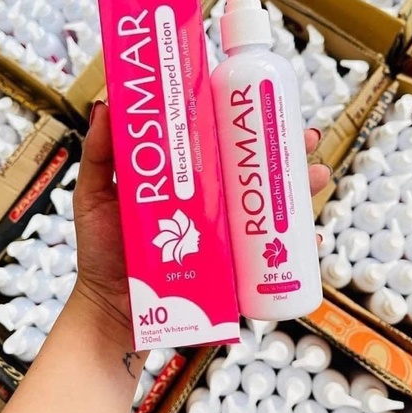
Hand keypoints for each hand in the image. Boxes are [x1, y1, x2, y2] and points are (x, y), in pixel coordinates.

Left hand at [72, 101, 331, 326]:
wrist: (111, 311)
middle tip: (305, 137)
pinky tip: (310, 234)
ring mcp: (227, 239)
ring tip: (316, 175)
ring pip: (270, 209)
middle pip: (255, 173)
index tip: (261, 101)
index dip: (244, 124)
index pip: (221, 146)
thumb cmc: (103, 253)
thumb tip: (107, 102)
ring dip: (301, 190)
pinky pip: (271, 259)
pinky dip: (296, 246)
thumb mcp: (94, 196)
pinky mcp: (234, 273)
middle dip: (286, 152)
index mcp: (186, 183)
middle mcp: (213, 206)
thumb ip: (99, 154)